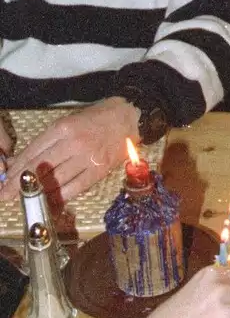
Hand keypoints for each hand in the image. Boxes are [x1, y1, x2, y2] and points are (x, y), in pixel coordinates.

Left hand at [0, 97, 138, 204]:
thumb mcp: (69, 121)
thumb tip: (22, 159)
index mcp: (63, 127)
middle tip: (5, 195)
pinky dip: (61, 195)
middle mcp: (74, 142)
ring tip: (23, 200)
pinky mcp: (100, 170)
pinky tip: (49, 201)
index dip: (17, 167)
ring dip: (38, 192)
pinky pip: (76, 186)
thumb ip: (47, 140)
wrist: (130, 116)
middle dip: (20, 183)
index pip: (33, 151)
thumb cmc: (97, 116)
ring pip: (56, 179)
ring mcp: (88, 157)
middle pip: (40, 167)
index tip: (5, 178)